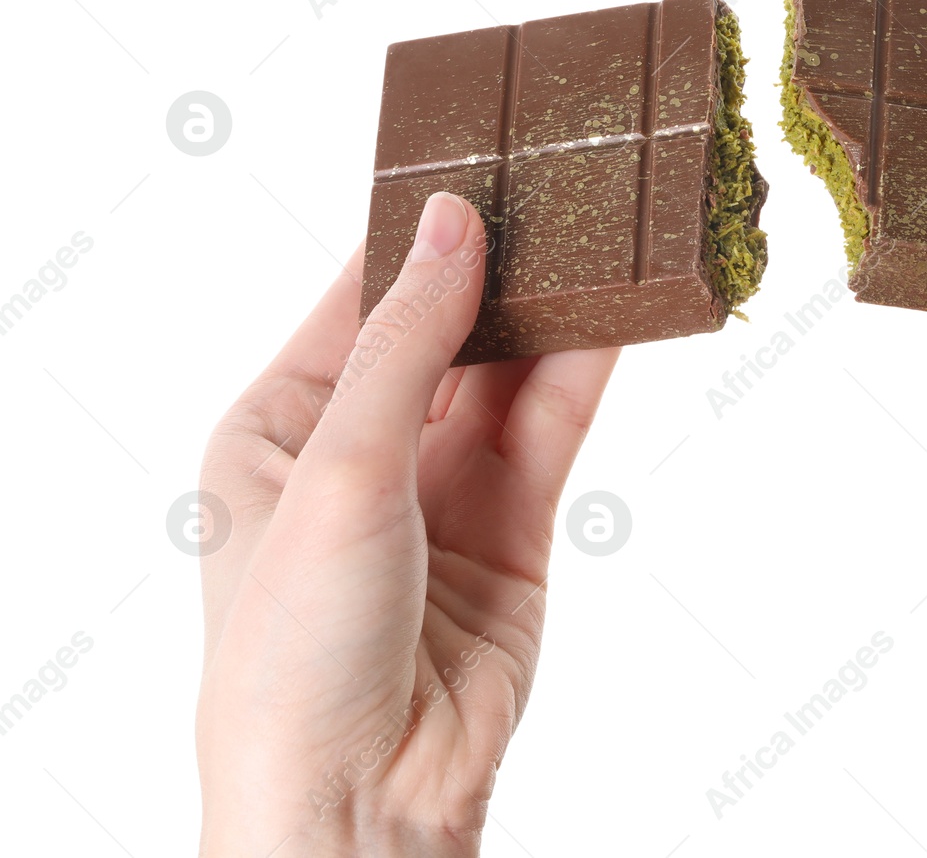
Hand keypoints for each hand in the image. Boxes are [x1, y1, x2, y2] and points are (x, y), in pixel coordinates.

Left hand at [196, 193, 618, 855]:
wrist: (360, 798)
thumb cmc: (292, 650)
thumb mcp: (339, 469)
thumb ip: (410, 343)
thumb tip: (452, 225)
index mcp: (276, 427)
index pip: (357, 300)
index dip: (417, 234)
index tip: (477, 162)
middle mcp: (361, 449)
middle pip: (443, 327)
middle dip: (496, 263)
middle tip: (557, 180)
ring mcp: (442, 487)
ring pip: (509, 371)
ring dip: (551, 309)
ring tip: (602, 227)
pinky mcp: (514, 526)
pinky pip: (554, 426)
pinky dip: (588, 369)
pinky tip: (620, 312)